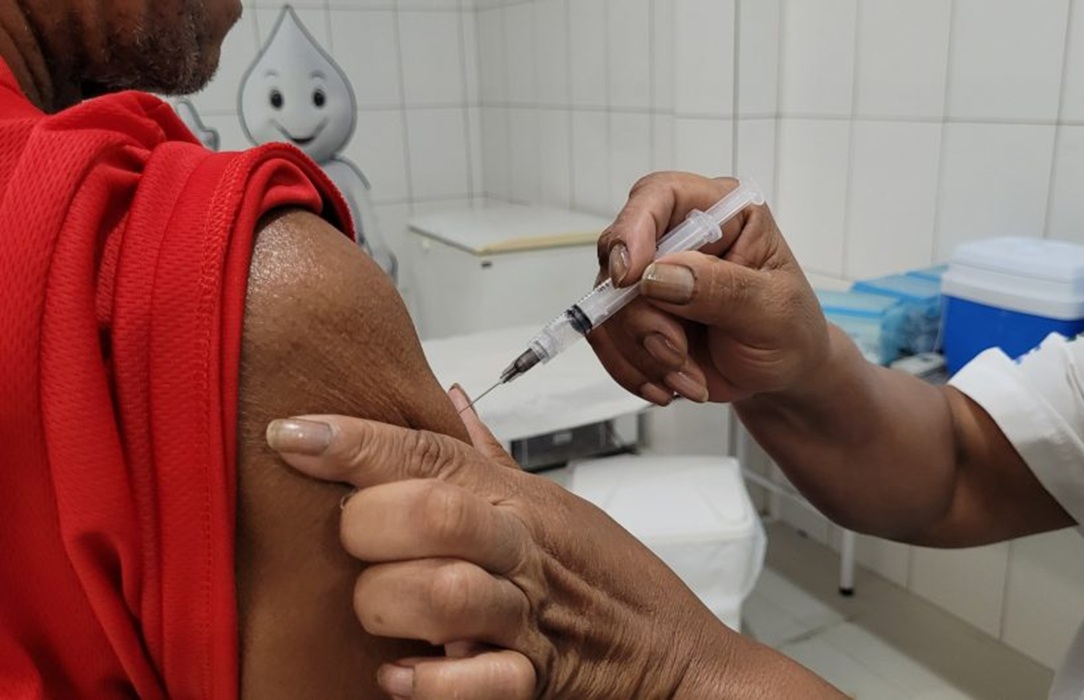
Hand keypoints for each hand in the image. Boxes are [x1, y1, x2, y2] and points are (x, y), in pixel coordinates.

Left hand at [266, 387, 732, 698]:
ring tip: (381, 613)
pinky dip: (427, 683)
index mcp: (518, 502)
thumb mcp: (556, 505)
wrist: (676, 663)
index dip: (356, 440)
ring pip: (440, 591)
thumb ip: (490, 456)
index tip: (291, 433)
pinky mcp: (537, 681)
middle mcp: (520, 550)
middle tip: (353, 541)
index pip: (429, 451)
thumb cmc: (611, 584)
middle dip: (368, 525)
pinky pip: (474, 683)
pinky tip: (403, 674)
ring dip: (389, 605)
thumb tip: (449, 396)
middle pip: (429, 510)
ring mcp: (528, 617)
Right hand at [592, 171, 827, 404]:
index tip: (630, 277)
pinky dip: (633, 369)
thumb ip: (722, 288)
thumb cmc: (790, 333)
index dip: (633, 230)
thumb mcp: (772, 311)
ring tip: (688, 376)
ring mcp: (652, 277)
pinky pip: (607, 338)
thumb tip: (661, 275)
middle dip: (642, 318)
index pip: (660, 196)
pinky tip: (670, 384)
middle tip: (678, 353)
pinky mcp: (636, 315)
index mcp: (722, 213)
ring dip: (643, 353)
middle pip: (621, 258)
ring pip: (609, 307)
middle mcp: (679, 237)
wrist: (782, 374)